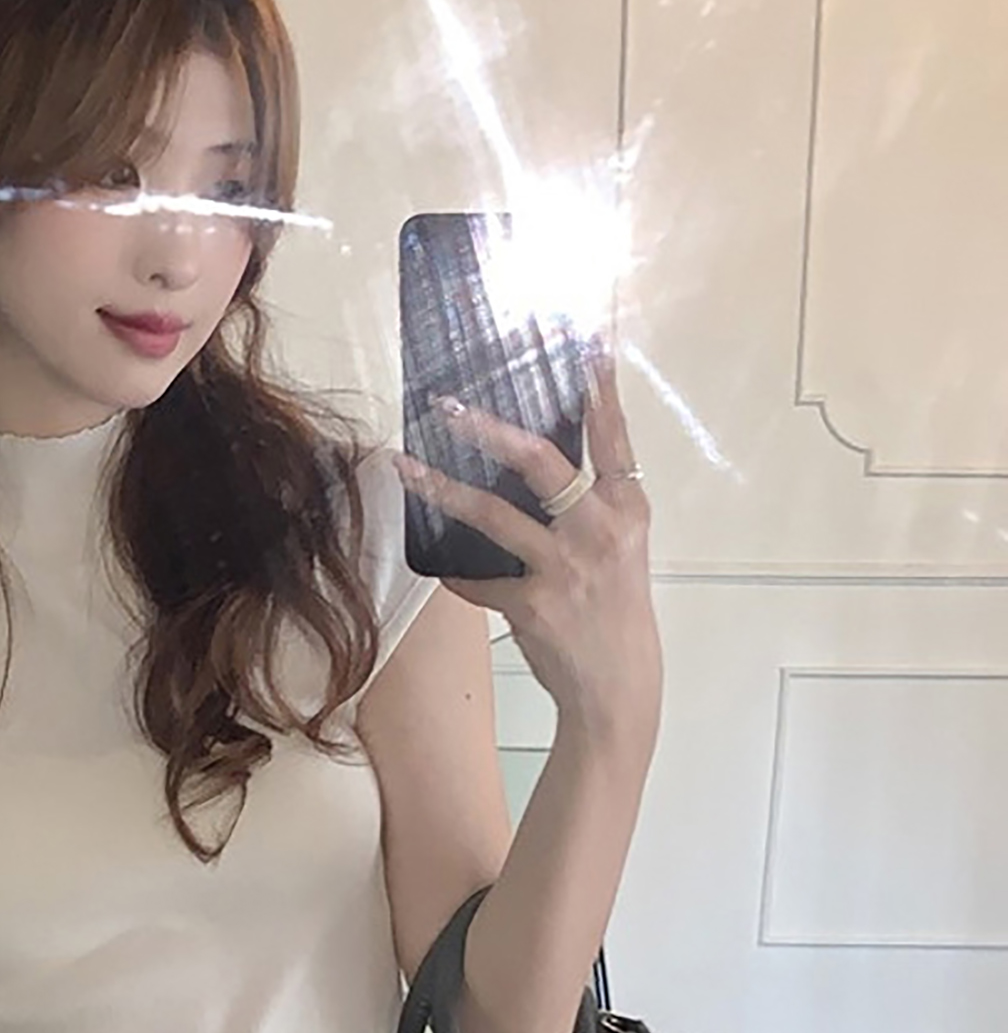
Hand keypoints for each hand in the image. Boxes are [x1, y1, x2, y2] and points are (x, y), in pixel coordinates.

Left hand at [395, 348, 662, 753]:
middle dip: (489, 427)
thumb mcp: (617, 549)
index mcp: (627, 507)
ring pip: (490, 512)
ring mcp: (565, 566)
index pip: (612, 435)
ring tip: (404, 462)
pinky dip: (456, 574)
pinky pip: (475, 578)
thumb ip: (587, 505)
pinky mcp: (532, 603)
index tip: (582, 341)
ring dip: (441, 486)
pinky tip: (440, 565)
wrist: (618, 691)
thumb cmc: (614, 614)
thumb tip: (531, 463)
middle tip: (449, 404)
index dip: (597, 388)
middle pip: (540, 460)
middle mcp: (600, 529)